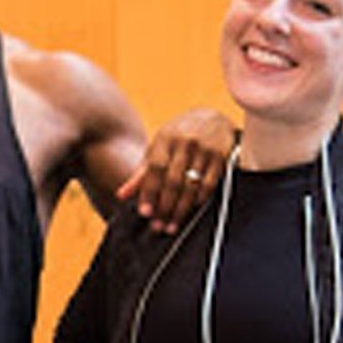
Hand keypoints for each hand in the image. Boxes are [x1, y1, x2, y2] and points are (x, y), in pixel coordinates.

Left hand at [114, 109, 234, 232]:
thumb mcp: (159, 147)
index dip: (149, 192)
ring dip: (181, 209)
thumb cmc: (179, 135)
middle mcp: (185, 142)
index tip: (144, 213)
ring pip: (191, 185)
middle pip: (173, 180)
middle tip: (157, 227)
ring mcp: (204, 148)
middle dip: (164, 206)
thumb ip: (141, 172)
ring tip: (172, 226)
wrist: (212, 115)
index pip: (155, 169)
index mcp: (165, 138)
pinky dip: (200, 199)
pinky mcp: (221, 156)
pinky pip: (209, 183)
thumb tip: (121, 196)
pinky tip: (192, 210)